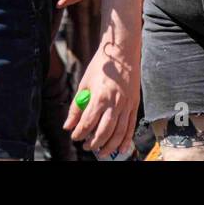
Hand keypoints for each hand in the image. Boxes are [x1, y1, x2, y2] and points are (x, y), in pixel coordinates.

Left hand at [64, 44, 139, 158]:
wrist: (123, 52)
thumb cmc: (102, 66)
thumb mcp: (84, 84)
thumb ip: (76, 107)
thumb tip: (69, 125)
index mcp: (100, 97)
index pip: (88, 123)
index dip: (79, 133)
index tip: (74, 136)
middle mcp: (115, 103)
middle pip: (104, 131)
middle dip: (94, 143)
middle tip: (86, 146)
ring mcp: (127, 105)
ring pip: (119, 133)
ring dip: (110, 146)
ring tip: (101, 152)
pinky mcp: (134, 104)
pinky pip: (131, 126)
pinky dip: (126, 140)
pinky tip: (121, 149)